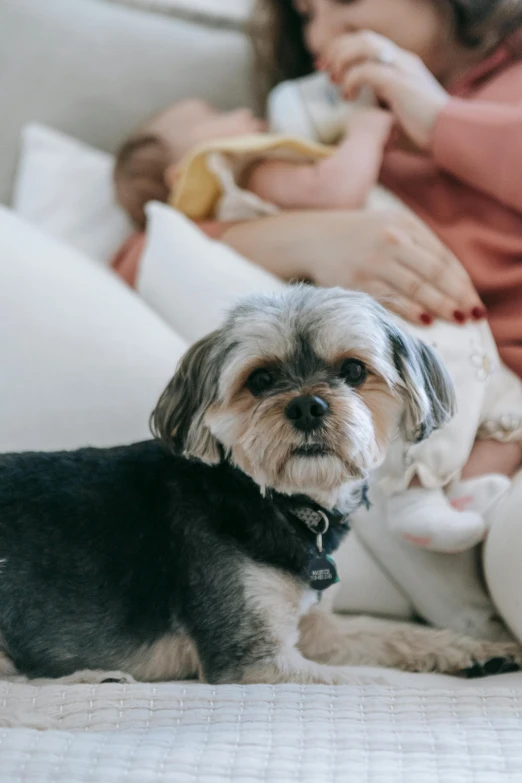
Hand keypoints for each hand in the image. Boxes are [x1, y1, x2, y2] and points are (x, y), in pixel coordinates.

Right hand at [298, 211, 483, 324]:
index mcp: (404, 225)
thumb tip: (454, 281)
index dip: (462, 282)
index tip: (475, 302)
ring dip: (440, 305)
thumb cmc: (358, 237)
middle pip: (434, 272)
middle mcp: (391, 240)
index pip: (442, 258)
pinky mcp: (357, 281)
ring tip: (458, 319)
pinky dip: (410, 310)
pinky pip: (390, 299)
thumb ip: (419, 247)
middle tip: (473, 315)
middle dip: (457, 296)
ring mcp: (373, 261)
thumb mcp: (390, 228)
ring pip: (415, 287)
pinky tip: (426, 320)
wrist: (311, 238)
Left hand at [321, 31, 449, 150]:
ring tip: (335, 81)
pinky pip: (367, 69)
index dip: (343, 50)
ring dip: (343, 59)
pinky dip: (351, 79)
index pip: (368, 43)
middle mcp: (402, 60)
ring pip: (364, 45)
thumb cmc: (425, 134)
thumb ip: (379, 111)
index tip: (327, 68)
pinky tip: (348, 96)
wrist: (451, 135)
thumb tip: (357, 123)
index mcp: (402, 65)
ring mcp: (402, 68)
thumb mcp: (396, 118)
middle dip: (338, 50)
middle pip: (363, 37)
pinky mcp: (400, 83)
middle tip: (323, 69)